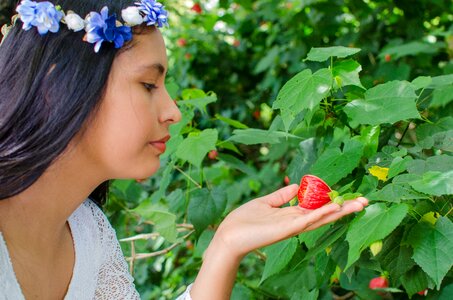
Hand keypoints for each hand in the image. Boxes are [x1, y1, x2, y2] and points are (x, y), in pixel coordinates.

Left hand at [213, 184, 367, 258]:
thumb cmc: (244, 220)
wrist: (229, 235)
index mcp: (291, 215)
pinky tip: (335, 208)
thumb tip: (296, 185)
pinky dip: (321, 214)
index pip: (317, 208)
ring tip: (359, 203)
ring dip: (340, 211)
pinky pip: (307, 220)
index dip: (332, 202)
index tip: (349, 195)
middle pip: (324, 215)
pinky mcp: (286, 229)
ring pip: (321, 218)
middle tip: (366, 201)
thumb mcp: (265, 202)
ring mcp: (292, 227)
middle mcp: (295, 222)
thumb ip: (281, 195)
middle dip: (344, 208)